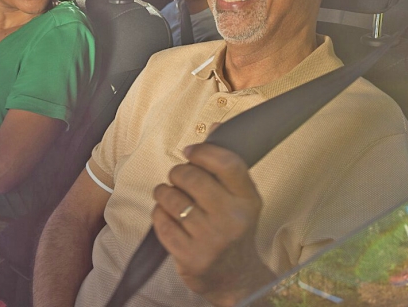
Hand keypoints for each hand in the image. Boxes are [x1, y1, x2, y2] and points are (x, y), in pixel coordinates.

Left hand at [151, 143, 275, 306]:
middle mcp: (233, 219)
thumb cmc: (233, 228)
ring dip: (164, 192)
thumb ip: (226, 164)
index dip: (202, 152)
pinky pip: (161, 221)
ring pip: (172, 198)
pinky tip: (167, 215)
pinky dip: (159, 213)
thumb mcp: (240, 197)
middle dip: (178, 172)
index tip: (190, 152)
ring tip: (169, 195)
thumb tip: (214, 129)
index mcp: (248, 199)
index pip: (226, 162)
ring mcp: (211, 239)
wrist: (235, 278)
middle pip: (192, 177)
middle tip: (177, 177)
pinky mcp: (190, 256)